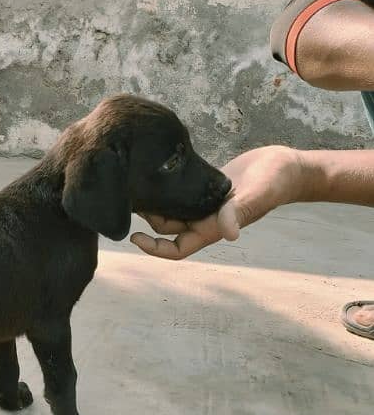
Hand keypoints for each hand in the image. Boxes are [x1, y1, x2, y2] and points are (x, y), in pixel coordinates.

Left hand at [130, 145, 306, 259]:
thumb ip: (240, 212)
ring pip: (171, 211)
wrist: (288, 166)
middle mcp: (205, 219)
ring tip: (134, 190)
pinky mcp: (206, 188)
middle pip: (167, 230)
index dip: (155, 248)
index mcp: (213, 228)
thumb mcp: (256, 195)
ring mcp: (205, 204)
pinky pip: (180, 194)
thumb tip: (229, 234)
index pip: (177, 249)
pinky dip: (166, 190)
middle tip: (127, 204)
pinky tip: (152, 175)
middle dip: (147, 222)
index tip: (135, 237)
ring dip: (154, 205)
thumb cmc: (275, 183)